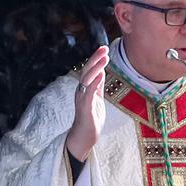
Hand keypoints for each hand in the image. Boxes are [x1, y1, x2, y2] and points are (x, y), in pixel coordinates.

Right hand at [65, 45, 109, 161]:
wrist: (85, 136)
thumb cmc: (91, 118)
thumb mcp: (97, 98)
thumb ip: (98, 85)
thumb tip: (101, 71)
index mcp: (85, 88)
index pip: (90, 70)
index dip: (96, 58)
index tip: (104, 48)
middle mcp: (81, 91)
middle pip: (87, 71)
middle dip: (95, 58)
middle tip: (104, 48)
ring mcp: (82, 99)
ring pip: (87, 79)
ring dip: (96, 68)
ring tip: (104, 58)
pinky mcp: (85, 108)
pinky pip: (89, 93)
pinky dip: (94, 83)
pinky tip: (100, 75)